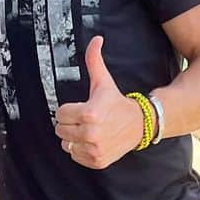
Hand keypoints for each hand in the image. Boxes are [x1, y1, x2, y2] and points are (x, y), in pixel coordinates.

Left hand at [55, 36, 148, 168]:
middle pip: (60, 130)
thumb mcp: (103, 81)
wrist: (139, 124)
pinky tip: (92, 141)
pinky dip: (80, 150)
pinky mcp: (97, 161)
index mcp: (89, 113)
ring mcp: (94, 149)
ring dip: (73, 138)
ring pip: (66, 144)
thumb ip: (94, 61)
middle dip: (70, 123)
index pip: (60, 113)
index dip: (69, 110)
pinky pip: (75, 156)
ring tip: (88, 130)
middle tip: (85, 119)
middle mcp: (90, 133)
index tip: (82, 108)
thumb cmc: (117, 102)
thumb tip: (96, 39)